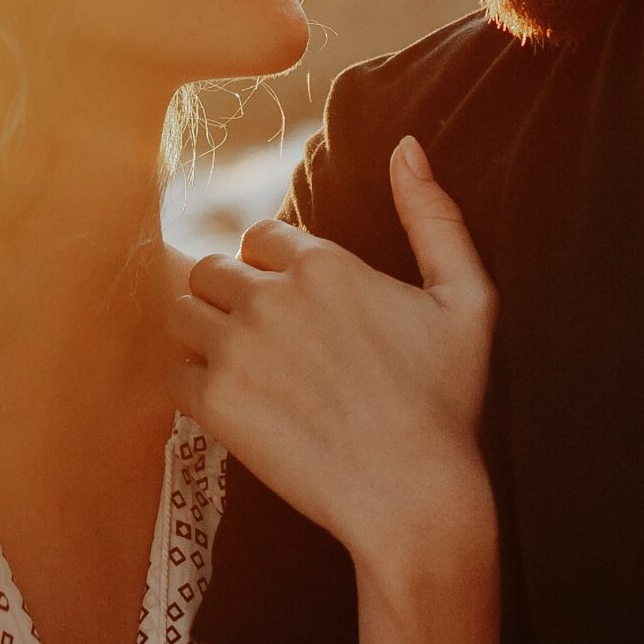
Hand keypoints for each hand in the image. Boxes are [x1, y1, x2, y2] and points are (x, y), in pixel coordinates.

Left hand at [168, 135, 496, 565]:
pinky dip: (198, 387)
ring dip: (204, 334)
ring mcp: (237, 350)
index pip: (260, 235)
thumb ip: (435, 216)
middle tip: (263, 337)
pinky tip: (238, 407)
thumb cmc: (446, 401)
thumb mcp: (466, 298)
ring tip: (241, 366)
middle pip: (211, 269)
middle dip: (230, 294)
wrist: (415, 498)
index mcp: (324, 264)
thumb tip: (406, 145)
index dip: (273, 265)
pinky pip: (177, 375)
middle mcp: (271, 296)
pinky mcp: (216, 404)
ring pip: (183, 313)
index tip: (294, 302)